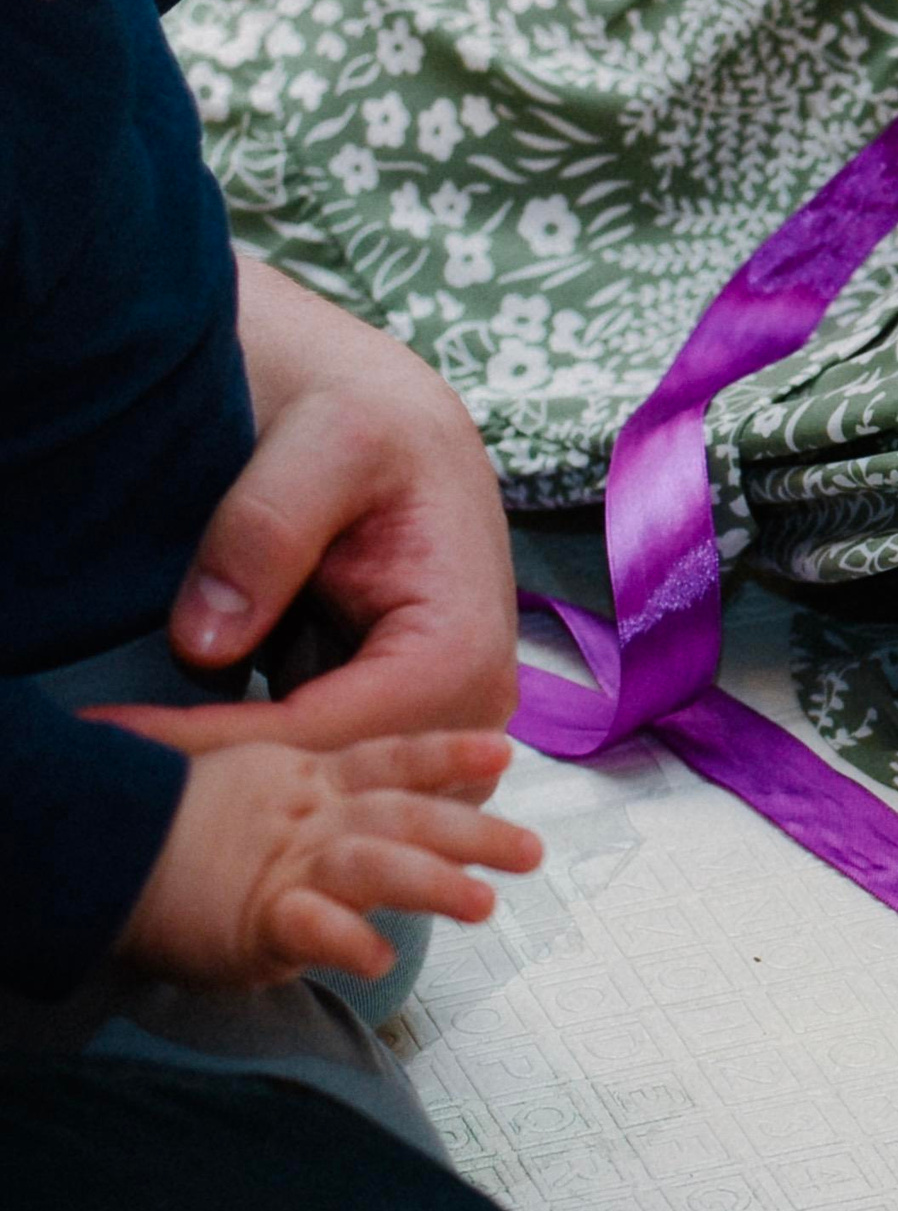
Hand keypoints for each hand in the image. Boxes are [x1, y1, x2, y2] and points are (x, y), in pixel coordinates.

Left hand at [93, 257, 517, 754]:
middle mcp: (471, 706)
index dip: (221, 743)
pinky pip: (332, 772)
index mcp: (462, 646)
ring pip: (337, 794)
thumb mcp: (325, 439)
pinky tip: (182, 746)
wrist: (391, 416)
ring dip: (243, 783)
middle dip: (230, 776)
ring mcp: (440, 724)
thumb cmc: (369, 415)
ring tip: (142, 756)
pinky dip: (259, 769)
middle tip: (113, 758)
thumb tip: (205, 643)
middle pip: (340, 781)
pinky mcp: (401, 723)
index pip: (331, 732)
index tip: (117, 736)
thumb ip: (267, 529)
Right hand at [116, 733, 541, 987]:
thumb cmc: (166, 820)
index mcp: (306, 778)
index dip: (447, 754)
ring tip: (483, 905)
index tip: (504, 748)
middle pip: (404, 816)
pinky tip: (380, 959)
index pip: (389, 760)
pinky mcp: (255, 914)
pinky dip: (347, 942)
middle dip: (473, 833)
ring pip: (374, 864)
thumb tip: (357, 808)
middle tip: (532, 851)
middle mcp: (307, 814)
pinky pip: (311, 926)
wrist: (93, 840)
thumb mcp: (244, 782)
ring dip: (432, 884)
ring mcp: (285, 862)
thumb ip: (304, 795)